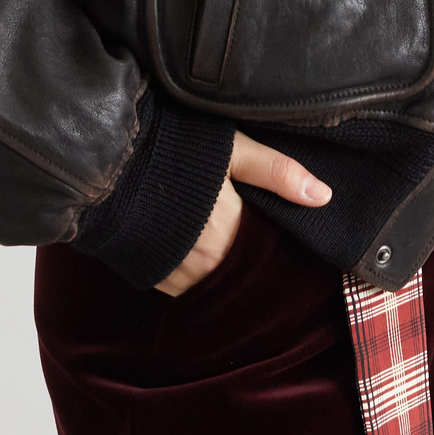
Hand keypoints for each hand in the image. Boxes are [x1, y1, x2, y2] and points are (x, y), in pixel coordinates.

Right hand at [155, 131, 331, 295]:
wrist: (109, 160)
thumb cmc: (175, 148)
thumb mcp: (233, 149)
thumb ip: (278, 173)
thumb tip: (324, 197)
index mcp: (232, 232)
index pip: (266, 251)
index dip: (272, 242)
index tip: (275, 231)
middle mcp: (206, 262)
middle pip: (241, 270)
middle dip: (248, 257)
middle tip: (247, 234)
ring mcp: (176, 272)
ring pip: (213, 282)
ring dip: (221, 269)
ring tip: (220, 243)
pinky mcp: (151, 274)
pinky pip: (184, 286)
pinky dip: (193, 273)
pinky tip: (193, 252)